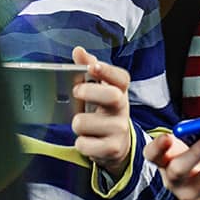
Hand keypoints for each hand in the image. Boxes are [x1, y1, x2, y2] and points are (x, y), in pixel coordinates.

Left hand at [71, 46, 131, 177]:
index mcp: (119, 90)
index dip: (107, 71)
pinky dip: (80, 142)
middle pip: (111, 96)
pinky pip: (84, 144)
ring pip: (86, 122)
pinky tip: (86, 140)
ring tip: (81, 124)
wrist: (116, 145)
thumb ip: (88, 68)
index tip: (92, 66)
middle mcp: (123, 108)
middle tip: (76, 91)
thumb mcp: (98, 89)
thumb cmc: (102, 111)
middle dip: (90, 92)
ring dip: (77, 123)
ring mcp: (119, 129)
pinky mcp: (112, 149)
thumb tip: (79, 50)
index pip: (120, 78)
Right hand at [144, 133, 199, 199]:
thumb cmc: (195, 156)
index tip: (168, 137)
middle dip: (195, 154)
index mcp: (164, 160)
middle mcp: (173, 180)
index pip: (152, 154)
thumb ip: (197, 129)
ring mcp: (191, 194)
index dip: (158, 147)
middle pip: (179, 170)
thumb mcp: (190, 142)